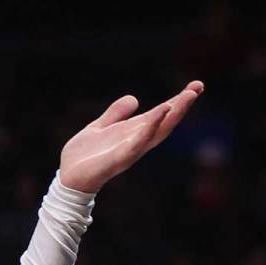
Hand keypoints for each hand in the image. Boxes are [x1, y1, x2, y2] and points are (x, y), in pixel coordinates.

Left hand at [59, 81, 202, 191]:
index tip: (196, 86)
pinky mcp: (119, 158)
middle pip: (165, 122)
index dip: (177, 101)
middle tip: (197, 87)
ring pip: (157, 131)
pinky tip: (159, 114)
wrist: (68, 178)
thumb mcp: (99, 127)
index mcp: (132, 132)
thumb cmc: (83, 157)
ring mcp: (130, 150)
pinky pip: (138, 142)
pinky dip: (150, 128)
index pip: (160, 115)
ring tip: (186, 96)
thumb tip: (135, 99)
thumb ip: (115, 114)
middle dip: (182, 105)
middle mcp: (136, 142)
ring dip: (172, 114)